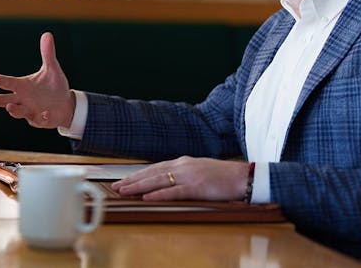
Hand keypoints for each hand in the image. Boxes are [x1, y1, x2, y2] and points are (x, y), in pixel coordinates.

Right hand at [0, 32, 74, 128]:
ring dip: (15, 110)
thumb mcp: (52, 69)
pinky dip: (42, 117)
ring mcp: (30, 111)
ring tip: (10, 107)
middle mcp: (23, 99)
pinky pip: (40, 120)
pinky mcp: (40, 120)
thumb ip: (47, 54)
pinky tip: (45, 113)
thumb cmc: (54, 86)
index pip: (10, 83)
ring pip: (19, 112)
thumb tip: (47, 34)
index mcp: (23, 86)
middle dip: (0, 100)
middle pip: (8, 100)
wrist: (64, 104)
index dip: (1, 81)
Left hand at [111, 157, 249, 201]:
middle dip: (132, 180)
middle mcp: (182, 166)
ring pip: (158, 181)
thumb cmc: (223, 176)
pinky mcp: (197, 187)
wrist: (243, 176)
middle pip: (151, 173)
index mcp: (182, 162)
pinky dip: (159, 194)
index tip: (123, 180)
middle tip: (116, 187)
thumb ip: (182, 173)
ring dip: (139, 186)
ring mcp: (189, 176)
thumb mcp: (198, 170)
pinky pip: (174, 191)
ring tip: (124, 191)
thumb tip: (167, 180)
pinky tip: (147, 198)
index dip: (137, 175)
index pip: (154, 168)